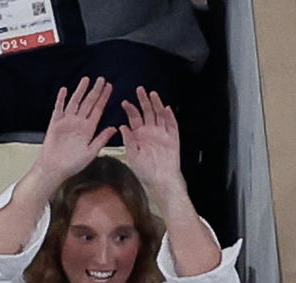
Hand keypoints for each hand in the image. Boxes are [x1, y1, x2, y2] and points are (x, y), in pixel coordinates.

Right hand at [34, 76, 116, 185]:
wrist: (55, 169)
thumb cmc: (72, 164)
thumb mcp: (91, 152)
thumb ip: (102, 139)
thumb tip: (114, 128)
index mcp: (89, 129)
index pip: (98, 110)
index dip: (104, 98)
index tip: (109, 87)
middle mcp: (78, 123)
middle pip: (88, 103)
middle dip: (95, 91)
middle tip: (102, 79)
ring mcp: (67, 122)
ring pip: (75, 103)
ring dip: (80, 91)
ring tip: (86, 80)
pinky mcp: (55, 124)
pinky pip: (58, 109)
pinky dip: (61, 100)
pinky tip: (64, 90)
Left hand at [119, 87, 183, 201]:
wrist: (160, 180)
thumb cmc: (144, 171)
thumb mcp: (132, 155)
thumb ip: (128, 140)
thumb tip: (122, 126)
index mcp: (139, 136)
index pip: (134, 119)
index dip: (130, 110)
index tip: (124, 102)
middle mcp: (151, 132)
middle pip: (147, 113)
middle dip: (143, 101)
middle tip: (139, 89)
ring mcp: (162, 134)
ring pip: (160, 116)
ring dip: (157, 105)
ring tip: (152, 94)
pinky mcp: (173, 139)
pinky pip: (172, 126)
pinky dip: (169, 117)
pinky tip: (166, 109)